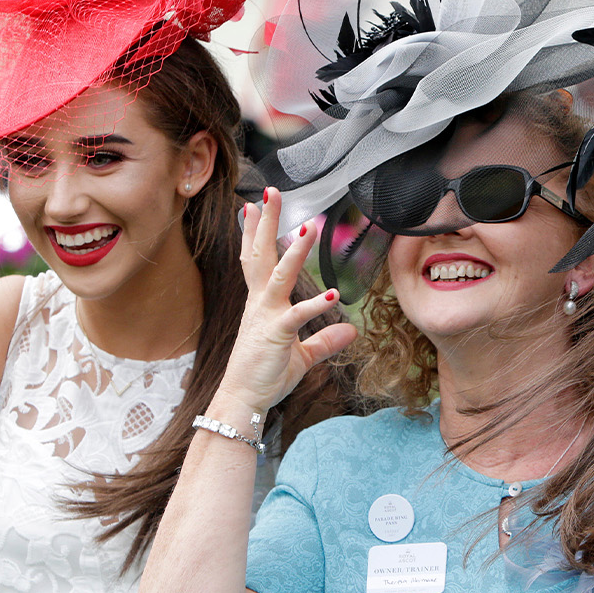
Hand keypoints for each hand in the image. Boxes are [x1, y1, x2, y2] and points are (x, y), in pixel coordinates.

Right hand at [217, 188, 356, 414]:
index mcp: (261, 303)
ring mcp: (266, 316)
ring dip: (294, 250)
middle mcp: (260, 303)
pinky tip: (332, 294)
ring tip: (306, 226)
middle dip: (266, 223)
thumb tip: (350, 329)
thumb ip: (326, 340)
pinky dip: (314, 305)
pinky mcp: (276, 335)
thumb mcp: (302, 356)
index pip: (256, 259)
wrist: (243, 400)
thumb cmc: (265, 375)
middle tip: (270, 192)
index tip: (251, 207)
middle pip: (262, 254)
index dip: (254, 232)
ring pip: (279, 275)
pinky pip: (296, 316)